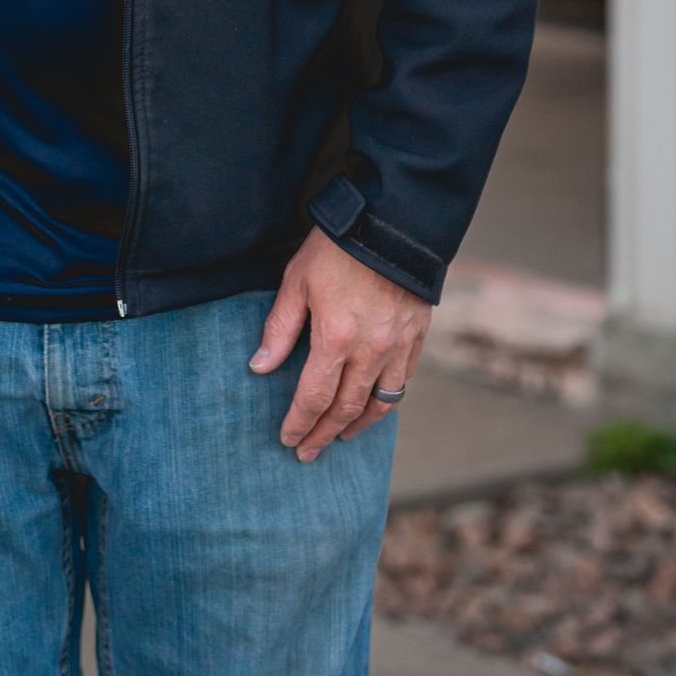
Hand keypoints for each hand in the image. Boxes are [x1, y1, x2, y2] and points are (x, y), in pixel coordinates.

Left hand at [249, 227, 428, 461]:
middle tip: (308, 452)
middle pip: (346, 408)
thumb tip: (259, 367)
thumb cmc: (337, 249)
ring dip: (358, 425)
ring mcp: (397, 346)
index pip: (314, 396)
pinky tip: (374, 405)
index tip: (288, 440)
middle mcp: (370, 350)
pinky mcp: (416, 337)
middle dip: (324, 434)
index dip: (299, 422)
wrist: (392, 224)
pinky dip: (386, 401)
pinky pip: (402, 381)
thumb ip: (280, 328)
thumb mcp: (296, 281)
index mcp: (336, 338)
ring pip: (380, 402)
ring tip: (340, 436)